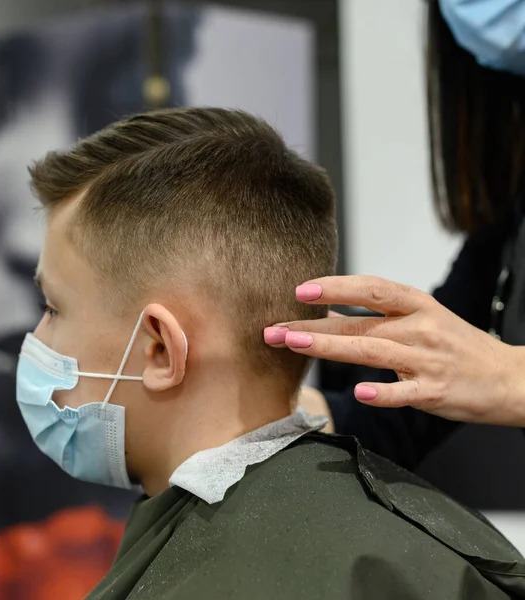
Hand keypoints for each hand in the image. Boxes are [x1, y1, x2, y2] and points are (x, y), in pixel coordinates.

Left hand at [265, 275, 524, 426]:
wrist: (509, 378)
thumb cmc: (456, 346)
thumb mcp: (422, 318)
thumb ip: (378, 315)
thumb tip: (329, 311)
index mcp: (416, 305)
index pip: (371, 288)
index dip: (335, 287)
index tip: (301, 289)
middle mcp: (420, 327)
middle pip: (359, 323)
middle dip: (312, 326)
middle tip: (275, 330)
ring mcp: (427, 359)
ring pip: (373, 351)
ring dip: (330, 348)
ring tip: (294, 345)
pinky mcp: (435, 391)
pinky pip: (405, 393)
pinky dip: (383, 392)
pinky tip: (360, 392)